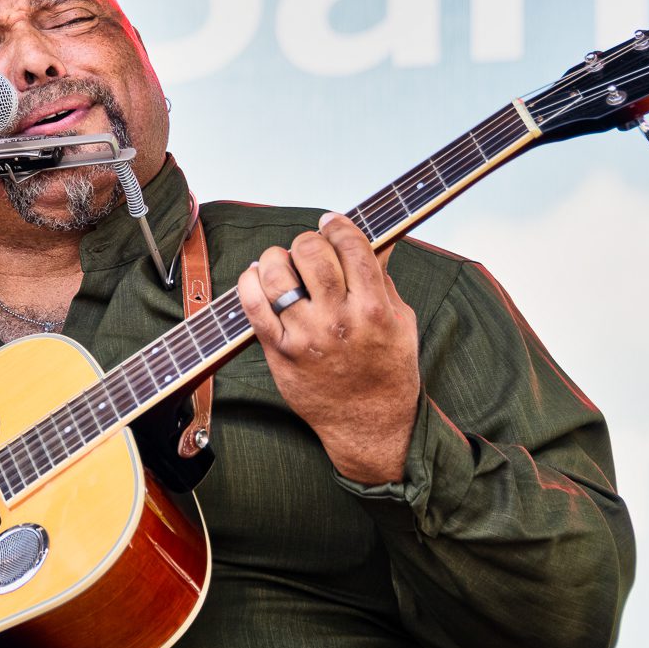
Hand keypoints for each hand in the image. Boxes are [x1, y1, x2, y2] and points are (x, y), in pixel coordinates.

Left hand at [235, 212, 419, 484]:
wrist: (370, 424)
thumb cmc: (388, 371)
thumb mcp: (400, 321)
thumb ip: (382, 279)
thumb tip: (373, 240)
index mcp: (373, 309)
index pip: (352, 246)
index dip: (337, 225)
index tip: (331, 223)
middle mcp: (338, 321)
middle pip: (310, 253)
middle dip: (307, 241)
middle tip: (308, 250)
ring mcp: (306, 337)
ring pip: (276, 274)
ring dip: (275, 258)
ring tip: (282, 264)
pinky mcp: (280, 353)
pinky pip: (252, 307)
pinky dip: (248, 283)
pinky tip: (256, 278)